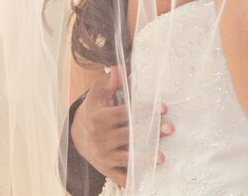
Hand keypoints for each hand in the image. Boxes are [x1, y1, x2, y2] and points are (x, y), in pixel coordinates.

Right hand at [71, 65, 172, 186]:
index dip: (145, 110)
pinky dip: (129, 178)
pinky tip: (143, 180)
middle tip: (170, 129)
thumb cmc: (95, 108)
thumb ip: (112, 81)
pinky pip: (118, 175)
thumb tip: (122, 68)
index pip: (125, 113)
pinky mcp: (105, 168)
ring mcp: (103, 155)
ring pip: (126, 156)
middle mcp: (101, 138)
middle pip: (129, 135)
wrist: (77, 135)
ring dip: (144, 157)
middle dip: (150, 132)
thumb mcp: (99, 92)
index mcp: (100, 118)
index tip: (163, 108)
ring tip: (162, 158)